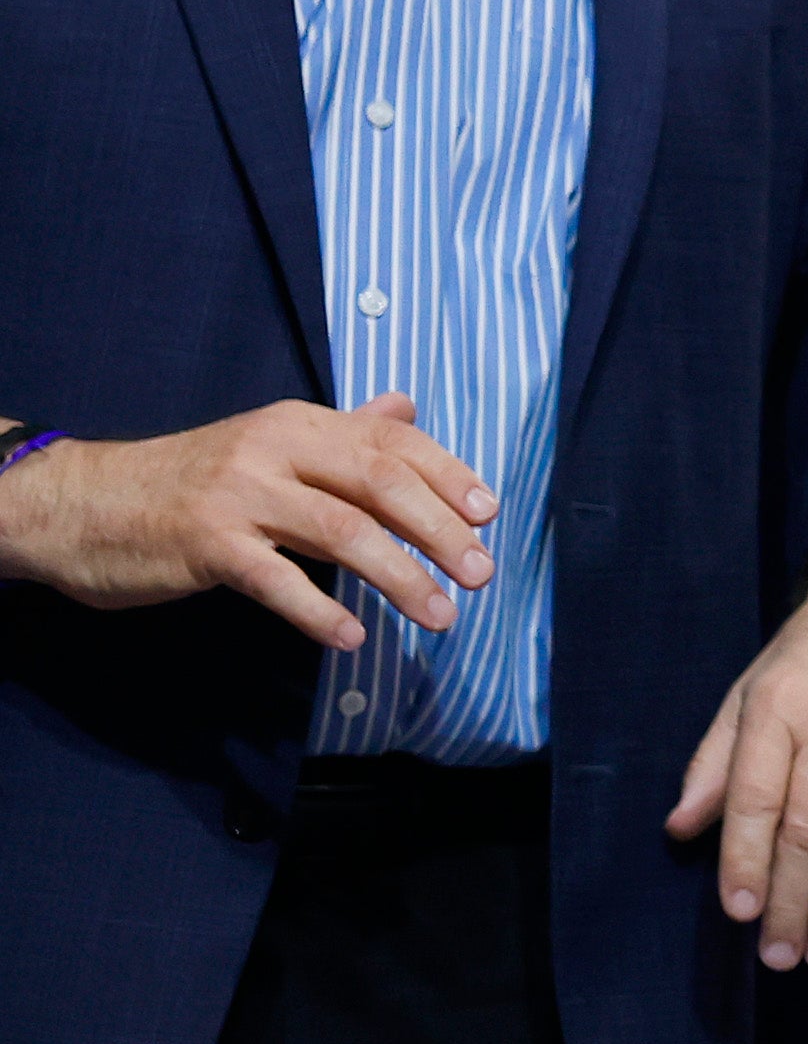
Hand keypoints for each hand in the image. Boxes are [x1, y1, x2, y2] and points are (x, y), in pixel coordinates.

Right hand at [0, 395, 495, 647]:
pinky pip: (277, 580)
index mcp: (298, 423)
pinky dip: (321, 610)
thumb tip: (407, 407)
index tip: (489, 515)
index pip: (394, 443)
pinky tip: (353, 637)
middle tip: (482, 574)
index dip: (449, 476)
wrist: (81, 505)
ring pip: (343, 532)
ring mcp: (238, 495)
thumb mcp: (267, 444)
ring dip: (401, 578)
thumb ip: (342, 431)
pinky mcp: (205, 544)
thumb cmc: (187, 482)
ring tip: (440, 615)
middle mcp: (274, 449)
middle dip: (441, 531)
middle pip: (381, 483)